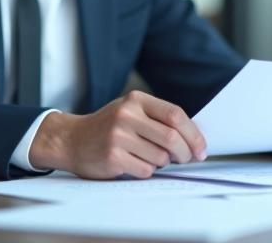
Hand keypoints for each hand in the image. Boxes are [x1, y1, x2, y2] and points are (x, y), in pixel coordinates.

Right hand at [29, 91, 207, 178]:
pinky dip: (147, 171)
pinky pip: (145, 170)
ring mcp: (118, 136)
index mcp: (136, 100)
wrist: (71, 140)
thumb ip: (157, 119)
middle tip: (187, 160)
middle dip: (185, 153)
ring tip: (150, 158)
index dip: (193, 134)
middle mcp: (127, 115)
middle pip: (171, 137)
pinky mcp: (112, 157)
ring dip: (163, 163)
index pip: (175, 115)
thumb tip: (193, 139)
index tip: (201, 148)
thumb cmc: (108, 127)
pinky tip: (135, 164)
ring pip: (160, 157)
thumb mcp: (130, 111)